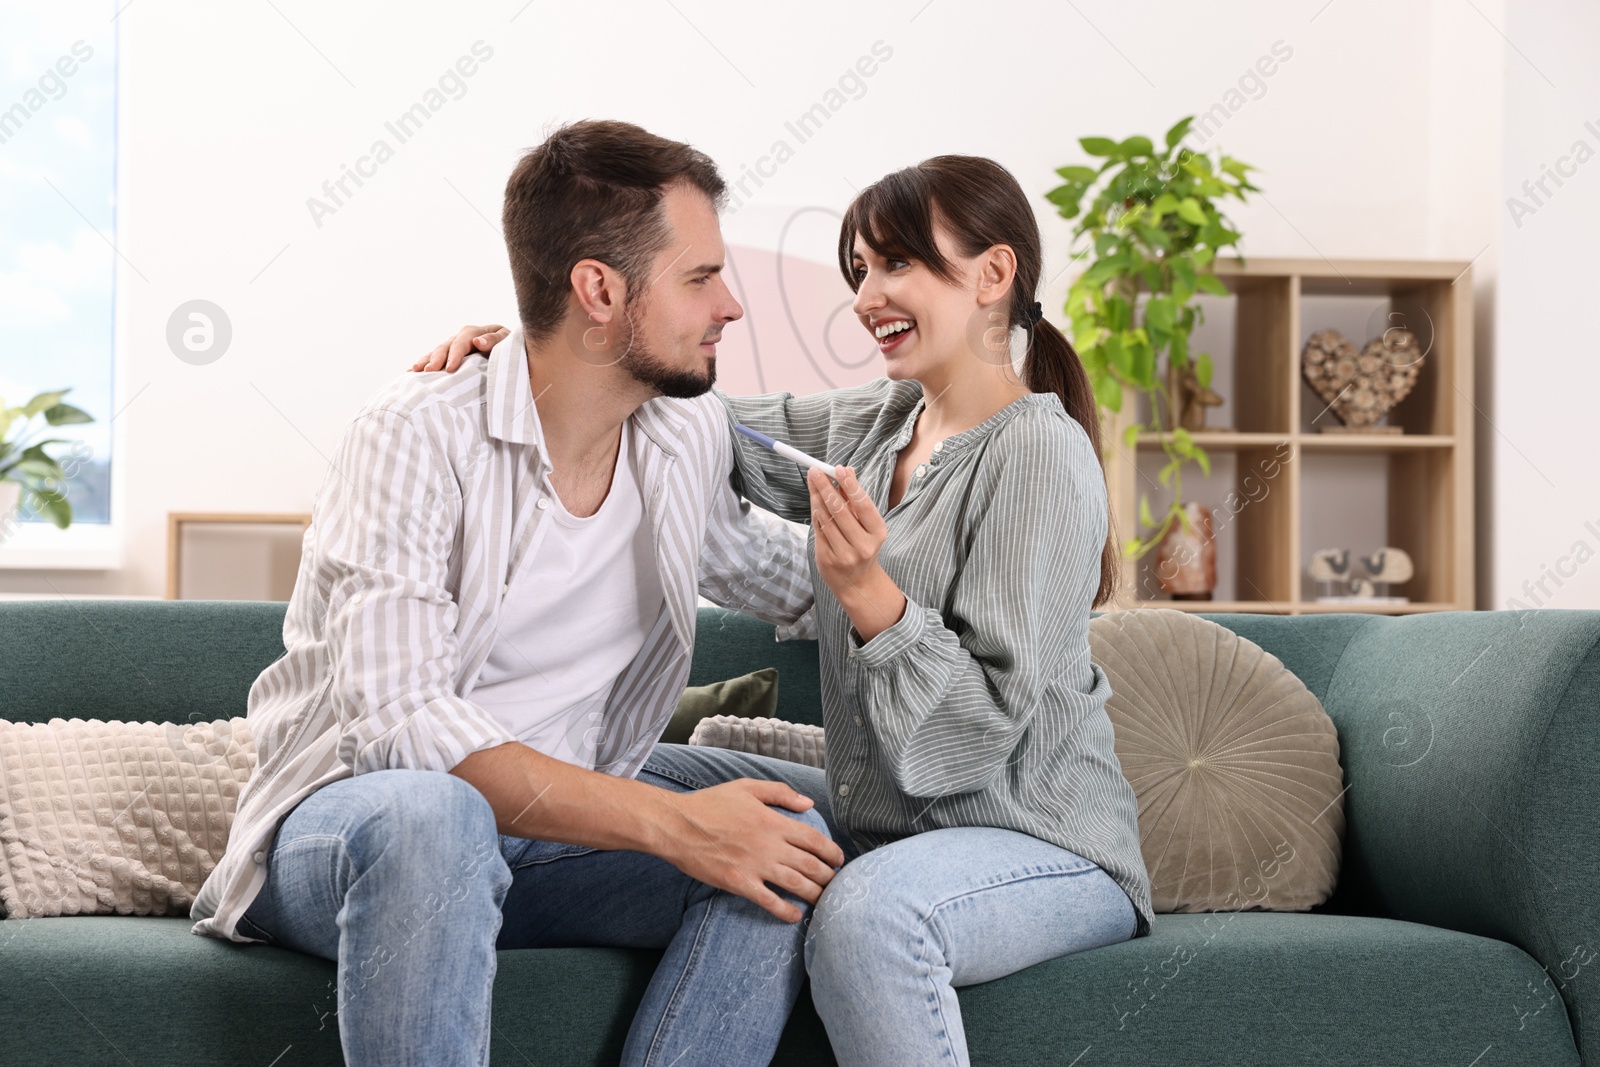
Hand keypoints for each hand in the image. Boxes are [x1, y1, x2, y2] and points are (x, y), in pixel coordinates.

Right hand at [411, 323, 509, 372]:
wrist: (517, 355)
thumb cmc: (514, 350)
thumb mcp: (509, 343)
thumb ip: (495, 341)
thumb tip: (477, 341)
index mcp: (479, 332)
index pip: (463, 340)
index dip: (455, 354)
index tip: (449, 369)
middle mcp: (465, 337)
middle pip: (447, 345)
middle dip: (437, 358)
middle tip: (429, 371)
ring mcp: (458, 346)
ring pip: (438, 350)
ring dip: (427, 360)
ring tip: (415, 371)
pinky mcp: (454, 356)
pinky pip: (437, 358)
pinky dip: (425, 364)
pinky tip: (412, 372)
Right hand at [656, 778, 844, 922]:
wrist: (676, 826)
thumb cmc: (710, 804)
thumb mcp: (746, 787)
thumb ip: (780, 792)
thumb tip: (808, 803)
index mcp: (773, 820)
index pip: (814, 839)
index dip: (832, 852)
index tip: (839, 860)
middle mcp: (769, 844)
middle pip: (811, 864)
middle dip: (829, 877)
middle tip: (836, 884)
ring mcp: (754, 865)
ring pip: (796, 884)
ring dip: (815, 894)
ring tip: (823, 900)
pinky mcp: (739, 883)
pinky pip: (769, 901)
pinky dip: (786, 911)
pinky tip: (795, 915)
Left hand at [808, 466, 905, 641]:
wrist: (857, 582)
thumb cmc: (862, 545)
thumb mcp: (866, 524)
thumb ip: (855, 498)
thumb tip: (847, 470)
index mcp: (877, 532)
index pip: (862, 504)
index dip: (850, 484)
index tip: (838, 468)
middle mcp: (863, 545)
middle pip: (840, 510)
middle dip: (826, 487)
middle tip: (815, 471)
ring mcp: (844, 554)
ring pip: (826, 519)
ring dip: (817, 497)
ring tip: (813, 481)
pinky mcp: (827, 559)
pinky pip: (818, 530)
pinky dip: (815, 513)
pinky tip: (814, 501)